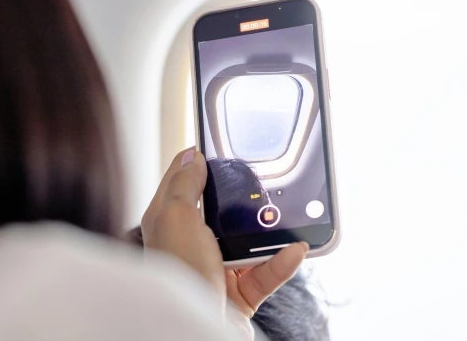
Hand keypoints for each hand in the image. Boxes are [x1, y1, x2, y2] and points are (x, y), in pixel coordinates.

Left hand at [142, 149, 307, 315]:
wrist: (191, 335)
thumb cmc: (179, 275)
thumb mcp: (176, 218)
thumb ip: (185, 185)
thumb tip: (192, 155)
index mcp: (170, 222)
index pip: (184, 181)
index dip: (200, 161)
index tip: (222, 144)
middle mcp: (192, 244)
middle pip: (223, 209)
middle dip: (246, 198)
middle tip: (266, 180)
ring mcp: (217, 268)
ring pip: (251, 241)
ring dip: (272, 233)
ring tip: (292, 217)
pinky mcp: (239, 293)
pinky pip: (267, 272)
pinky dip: (283, 262)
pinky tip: (296, 250)